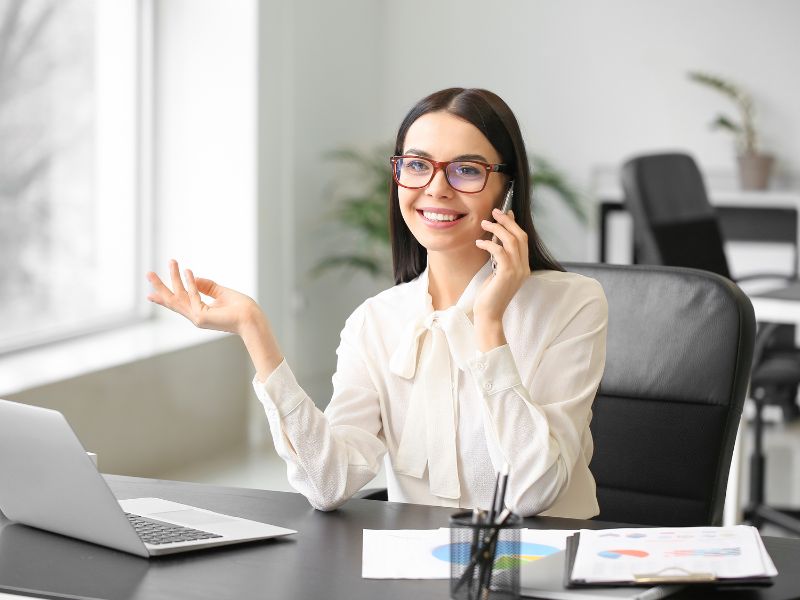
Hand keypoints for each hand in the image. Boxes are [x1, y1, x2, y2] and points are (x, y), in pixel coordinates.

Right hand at [146, 259, 257, 335]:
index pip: (178, 304)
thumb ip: (207, 286)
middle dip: (160, 287)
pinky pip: (193, 296)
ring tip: (171, 262)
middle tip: (148, 273)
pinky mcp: (202, 317)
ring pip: (179, 297)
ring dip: (174, 278)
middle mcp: (196, 317)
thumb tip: (192, 277)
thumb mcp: (221, 293)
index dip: (164, 298)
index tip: (150, 294)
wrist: (251, 318)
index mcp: (200, 313)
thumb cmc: (240, 308)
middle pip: (173, 301)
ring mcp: (197, 318)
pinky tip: (187, 271)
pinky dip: (190, 283)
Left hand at [473, 209, 530, 349]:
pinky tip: (479, 242)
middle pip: (520, 236)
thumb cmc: (489, 296)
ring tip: (484, 223)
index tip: (505, 213)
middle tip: (494, 212)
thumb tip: (496, 237)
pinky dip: (490, 244)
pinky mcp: (506, 274)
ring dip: (497, 229)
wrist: (489, 316)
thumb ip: (499, 256)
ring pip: (512, 241)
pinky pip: (500, 252)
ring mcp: (517, 271)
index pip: (523, 240)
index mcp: (523, 267)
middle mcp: (524, 268)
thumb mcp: (496, 272)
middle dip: (507, 222)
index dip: (514, 224)